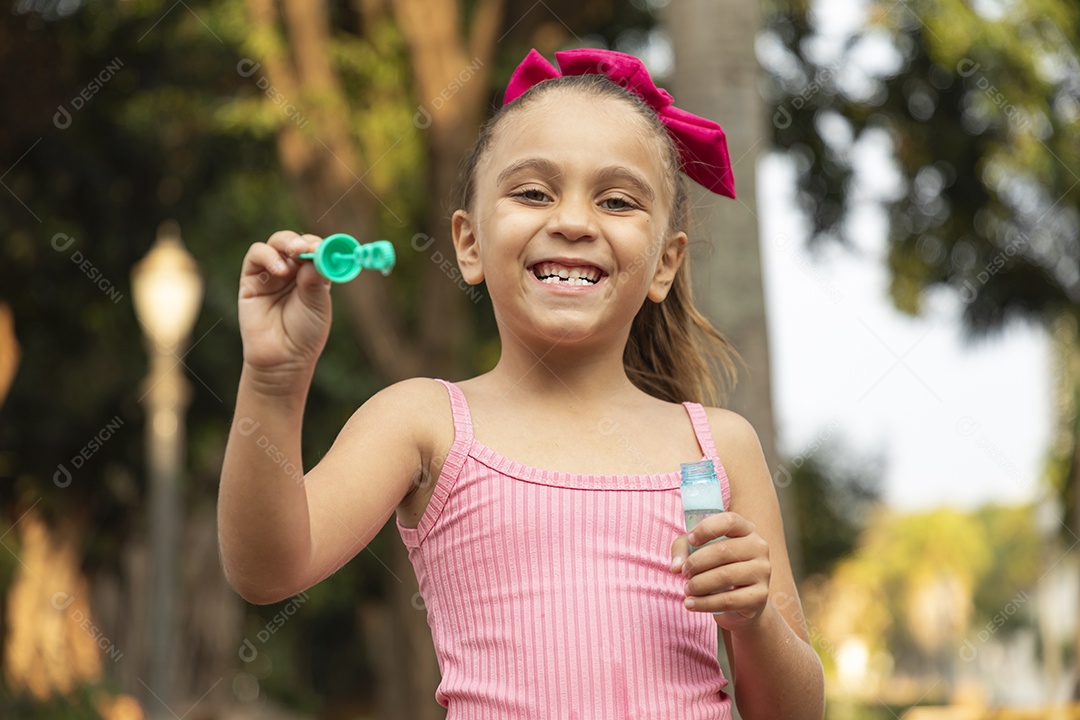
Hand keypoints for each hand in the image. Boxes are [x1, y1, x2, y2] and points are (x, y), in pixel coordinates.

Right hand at [238, 231, 331, 376]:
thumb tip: (316, 255)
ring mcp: (272, 273)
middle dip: (302, 241)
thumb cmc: (305, 333)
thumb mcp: (318, 304)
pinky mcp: (251, 279)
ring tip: (294, 255)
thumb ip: (316, 279)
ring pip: (276, 243)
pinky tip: (280, 270)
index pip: (317, 249)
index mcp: (313, 274)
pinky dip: (268, 255)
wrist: (283, 358)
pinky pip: (256, 255)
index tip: (325, 248)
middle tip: (307, 247)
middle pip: (296, 242)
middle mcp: (293, 271)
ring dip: (286, 243)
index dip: (321, 245)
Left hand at [669, 512, 770, 630]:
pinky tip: (691, 604)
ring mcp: (763, 572)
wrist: (742, 601)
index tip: (690, 539)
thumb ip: (683, 549)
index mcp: (746, 529)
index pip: (729, 521)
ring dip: (698, 584)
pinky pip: (728, 600)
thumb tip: (676, 566)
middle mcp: (759, 547)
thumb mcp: (698, 551)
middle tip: (684, 572)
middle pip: (723, 551)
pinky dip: (704, 603)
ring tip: (687, 588)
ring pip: (725, 576)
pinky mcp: (760, 596)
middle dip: (696, 563)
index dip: (706, 528)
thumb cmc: (718, 567)